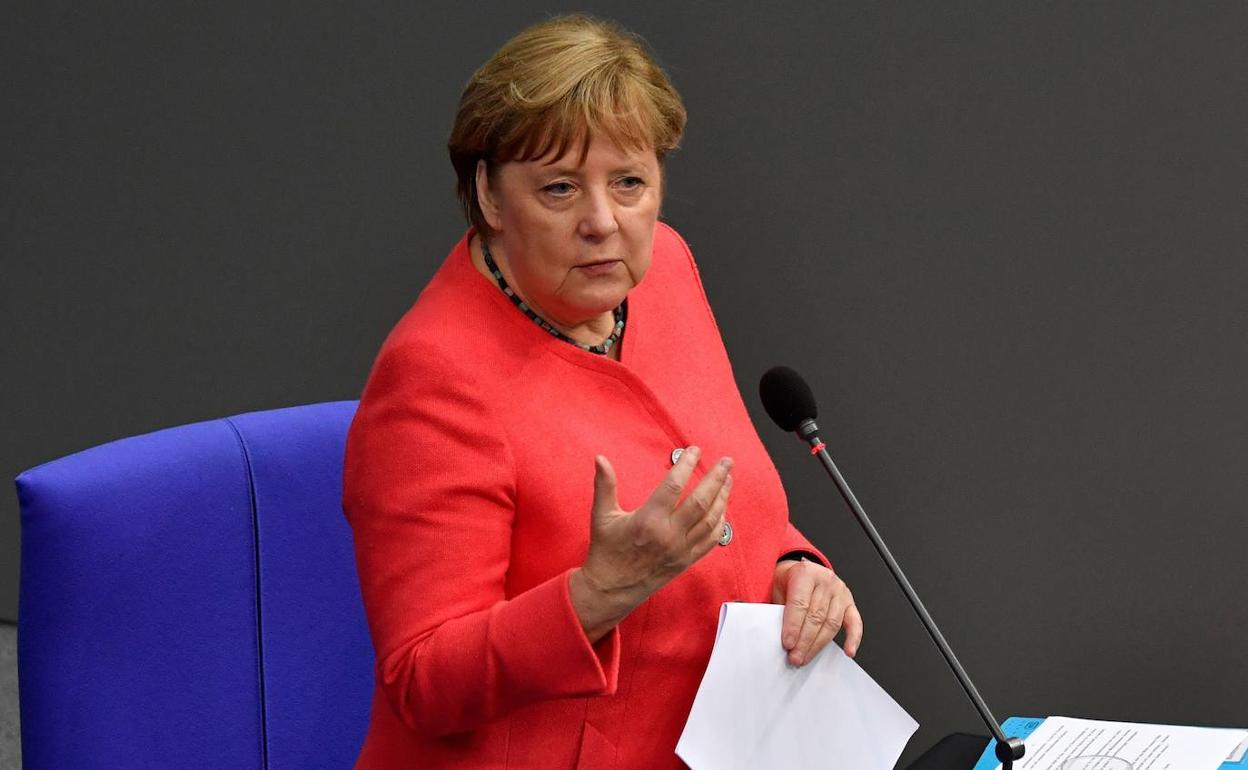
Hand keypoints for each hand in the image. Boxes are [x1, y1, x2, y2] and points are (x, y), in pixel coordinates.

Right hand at [570, 446, 732, 640]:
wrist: (610, 589)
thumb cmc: (606, 550)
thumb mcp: (602, 515)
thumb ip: (604, 485)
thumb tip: (600, 458)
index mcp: (648, 520)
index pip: (673, 486)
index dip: (687, 465)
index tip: (695, 450)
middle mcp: (668, 535)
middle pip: (700, 501)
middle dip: (716, 478)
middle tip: (726, 461)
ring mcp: (680, 550)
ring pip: (710, 520)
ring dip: (722, 497)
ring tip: (728, 479)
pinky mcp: (686, 561)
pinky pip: (710, 540)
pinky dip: (720, 523)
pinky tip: (723, 508)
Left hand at [772, 558, 862, 664]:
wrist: (802, 572)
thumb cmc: (788, 582)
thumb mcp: (778, 589)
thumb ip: (779, 610)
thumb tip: (777, 636)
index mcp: (806, 573)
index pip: (800, 604)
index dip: (793, 626)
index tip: (788, 644)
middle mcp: (826, 580)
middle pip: (816, 616)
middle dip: (804, 640)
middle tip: (795, 657)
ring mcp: (840, 591)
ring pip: (831, 623)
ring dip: (818, 644)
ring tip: (806, 657)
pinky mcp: (850, 603)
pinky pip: (854, 622)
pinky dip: (853, 638)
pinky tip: (848, 651)